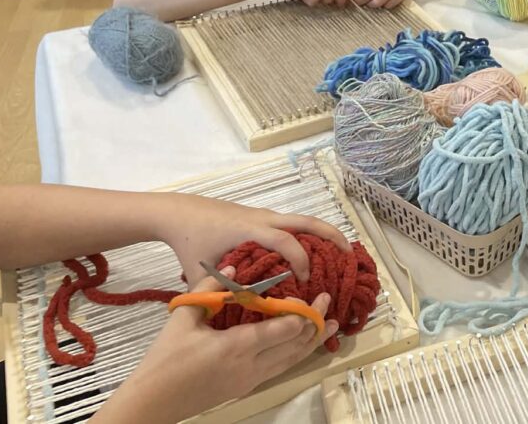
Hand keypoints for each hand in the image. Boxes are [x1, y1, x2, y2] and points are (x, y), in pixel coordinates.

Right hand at [93, 267, 336, 422]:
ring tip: (332, 326)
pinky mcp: (246, 388)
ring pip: (292, 361)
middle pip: (295, 346)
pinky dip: (297, 354)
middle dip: (316, 324)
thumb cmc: (165, 359)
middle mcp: (250, 366)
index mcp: (236, 346)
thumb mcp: (183, 317)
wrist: (152, 402)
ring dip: (313, 342)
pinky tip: (304, 345)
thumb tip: (236, 270)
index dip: (304, 313)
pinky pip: (281, 369)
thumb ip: (209, 289)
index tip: (315, 296)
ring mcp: (250, 380)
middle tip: (330, 303)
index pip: (283, 330)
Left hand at [150, 193, 351, 284]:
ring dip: (323, 233)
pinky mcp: (262, 217)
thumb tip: (244, 313)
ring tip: (339, 253)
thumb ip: (221, 292)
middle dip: (331, 236)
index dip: (300, 260)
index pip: (286, 242)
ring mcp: (265, 216)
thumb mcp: (202, 274)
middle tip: (348, 254)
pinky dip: (307, 234)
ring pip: (303, 219)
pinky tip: (312, 251)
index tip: (305, 282)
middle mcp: (265, 219)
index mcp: (252, 231)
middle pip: (307, 221)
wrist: (179, 213)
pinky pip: (292, 223)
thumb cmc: (191, 242)